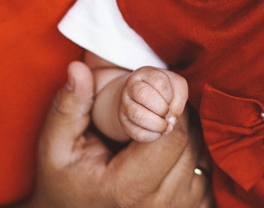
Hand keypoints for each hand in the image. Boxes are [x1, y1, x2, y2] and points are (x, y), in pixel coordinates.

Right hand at [27, 61, 210, 207]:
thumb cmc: (65, 178)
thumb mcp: (56, 144)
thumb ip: (69, 106)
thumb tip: (78, 68)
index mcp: (127, 188)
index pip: (171, 137)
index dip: (167, 110)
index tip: (152, 103)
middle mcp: (158, 205)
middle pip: (190, 144)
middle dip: (176, 119)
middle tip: (155, 111)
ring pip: (202, 157)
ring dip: (187, 138)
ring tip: (158, 133)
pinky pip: (207, 176)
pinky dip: (194, 159)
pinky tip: (168, 155)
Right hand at [120, 67, 188, 142]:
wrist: (140, 97)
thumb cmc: (163, 90)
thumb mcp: (176, 86)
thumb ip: (179, 97)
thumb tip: (171, 119)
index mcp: (146, 72)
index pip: (160, 81)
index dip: (169, 95)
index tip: (170, 100)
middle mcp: (131, 86)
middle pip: (144, 95)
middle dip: (162, 109)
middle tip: (167, 113)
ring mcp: (125, 103)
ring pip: (137, 115)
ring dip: (157, 124)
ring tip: (166, 126)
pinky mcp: (123, 121)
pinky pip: (135, 132)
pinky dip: (151, 135)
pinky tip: (157, 132)